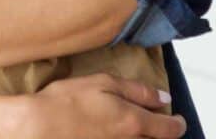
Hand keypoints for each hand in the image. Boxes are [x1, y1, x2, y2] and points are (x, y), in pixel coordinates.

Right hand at [14, 74, 185, 138]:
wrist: (37, 127)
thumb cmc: (67, 101)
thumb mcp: (103, 83)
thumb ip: (137, 91)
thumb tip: (163, 99)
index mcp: (134, 122)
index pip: (170, 130)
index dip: (178, 124)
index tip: (177, 119)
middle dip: (159, 133)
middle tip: (153, 123)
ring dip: (141, 137)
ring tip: (130, 127)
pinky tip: (112, 133)